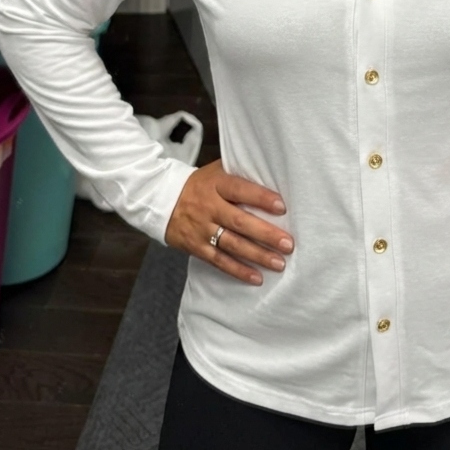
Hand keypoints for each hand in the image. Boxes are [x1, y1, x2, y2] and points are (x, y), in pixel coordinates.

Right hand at [164, 160, 293, 284]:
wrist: (160, 199)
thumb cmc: (199, 184)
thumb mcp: (216, 171)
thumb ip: (239, 173)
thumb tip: (271, 174)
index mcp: (216, 184)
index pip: (240, 189)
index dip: (261, 198)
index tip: (281, 207)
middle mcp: (209, 206)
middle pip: (239, 221)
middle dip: (265, 234)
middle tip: (288, 243)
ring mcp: (202, 229)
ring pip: (232, 244)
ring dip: (257, 255)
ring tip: (279, 263)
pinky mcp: (196, 247)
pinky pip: (219, 261)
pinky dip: (238, 270)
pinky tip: (256, 278)